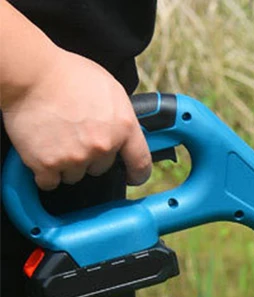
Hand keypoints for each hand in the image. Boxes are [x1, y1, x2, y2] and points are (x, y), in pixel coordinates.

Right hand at [2, 46, 151, 190]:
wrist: (28, 72)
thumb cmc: (66, 73)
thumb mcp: (109, 88)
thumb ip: (120, 116)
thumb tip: (123, 130)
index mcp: (123, 127)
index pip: (141, 164)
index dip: (136, 173)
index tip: (130, 176)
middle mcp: (102, 146)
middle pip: (100, 169)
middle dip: (89, 157)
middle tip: (72, 135)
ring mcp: (76, 157)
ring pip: (75, 175)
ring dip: (66, 164)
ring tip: (54, 138)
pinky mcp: (48, 164)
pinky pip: (50, 181)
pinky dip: (45, 172)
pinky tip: (41, 154)